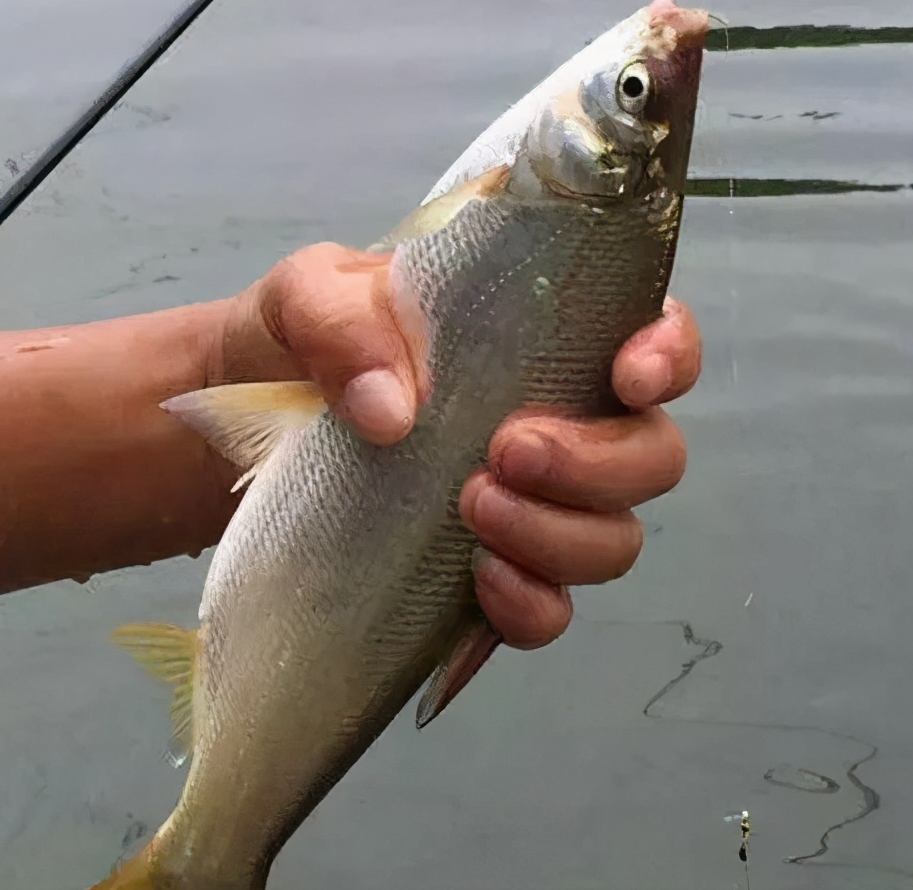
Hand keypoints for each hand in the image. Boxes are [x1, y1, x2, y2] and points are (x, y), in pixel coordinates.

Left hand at [214, 243, 700, 648]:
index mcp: (538, 338)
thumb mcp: (302, 301)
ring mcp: (532, 508)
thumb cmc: (295, 347)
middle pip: (652, 457)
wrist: (242, 436)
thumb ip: (336, 320)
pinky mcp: (492, 577)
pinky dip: (531, 605)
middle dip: (600, 464)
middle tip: (508, 451)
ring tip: (473, 508)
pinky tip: (479, 578)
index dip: (670, 356)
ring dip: (560, 535)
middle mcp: (557, 424)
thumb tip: (393, 411)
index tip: (628, 375)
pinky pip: (549, 611)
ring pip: (613, 540)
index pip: (654, 337)